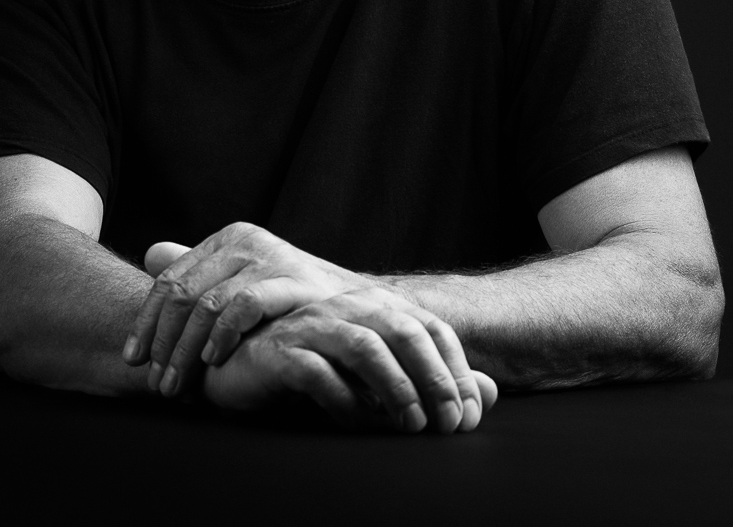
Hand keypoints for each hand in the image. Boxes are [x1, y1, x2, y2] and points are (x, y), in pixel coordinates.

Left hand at [122, 222, 368, 391]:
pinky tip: (212, 361)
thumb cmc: (292, 303)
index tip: (133, 359)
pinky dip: (222, 334)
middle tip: (154, 382)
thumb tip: (150, 252)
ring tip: (176, 383)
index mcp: (228, 239)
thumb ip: (199, 268)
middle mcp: (245, 241)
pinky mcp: (291, 278)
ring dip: (184, 349)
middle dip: (162, 342)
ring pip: (206, 303)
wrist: (358, 311)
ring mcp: (269, 257)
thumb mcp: (242, 281)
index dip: (147, 321)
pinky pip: (243, 305)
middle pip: (181, 292)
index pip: (170, 279)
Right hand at [201, 290, 497, 433]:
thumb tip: (490, 396)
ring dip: (394, 387)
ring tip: (412, 425)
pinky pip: (318, 373)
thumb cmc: (319, 369)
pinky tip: (358, 424)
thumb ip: (433, 382)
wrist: (242, 365)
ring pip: (364, 345)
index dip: (456, 370)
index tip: (470, 415)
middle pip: (403, 330)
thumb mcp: (381, 377)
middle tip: (449, 425)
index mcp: (377, 307)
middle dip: (433, 378)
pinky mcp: (280, 351)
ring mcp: (313, 325)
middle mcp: (348, 307)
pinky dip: (344, 401)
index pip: (431, 327)